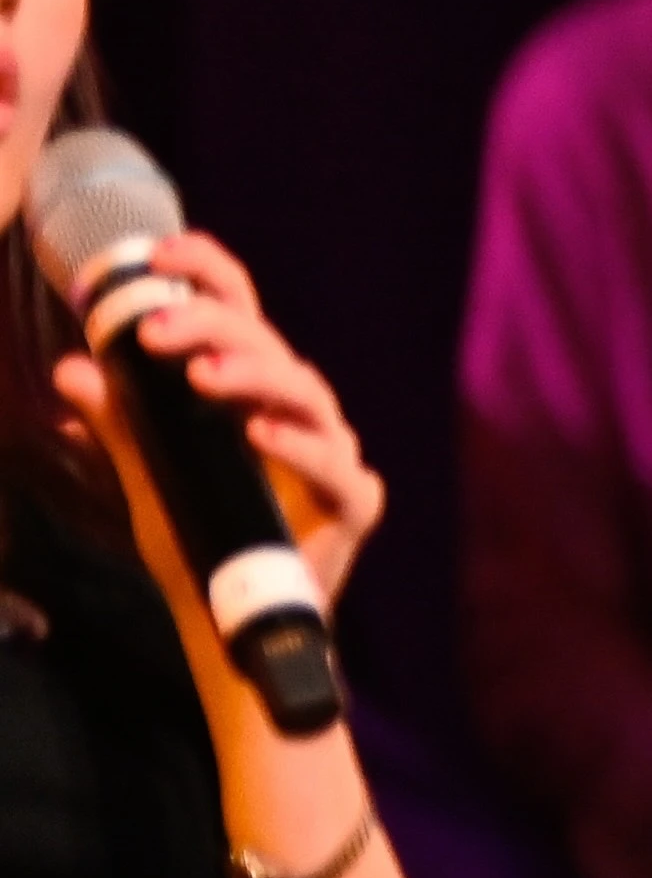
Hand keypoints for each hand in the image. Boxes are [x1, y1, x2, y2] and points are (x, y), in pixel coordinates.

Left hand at [58, 223, 381, 621]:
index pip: (241, 310)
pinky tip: (257, 435)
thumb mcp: (146, 471)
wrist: (232, 623)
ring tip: (201, 375)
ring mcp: (333, 453)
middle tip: (155, 330)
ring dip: (253, 376)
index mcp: (254, 389)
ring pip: (306, 393)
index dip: (207, 272)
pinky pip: (335, 467)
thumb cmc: (202, 533)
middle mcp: (299, 410)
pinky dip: (298, 447)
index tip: (159, 253)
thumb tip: (70, 368)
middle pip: (269, 344)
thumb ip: (117, 422)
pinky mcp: (354, 503)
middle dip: (212, 326)